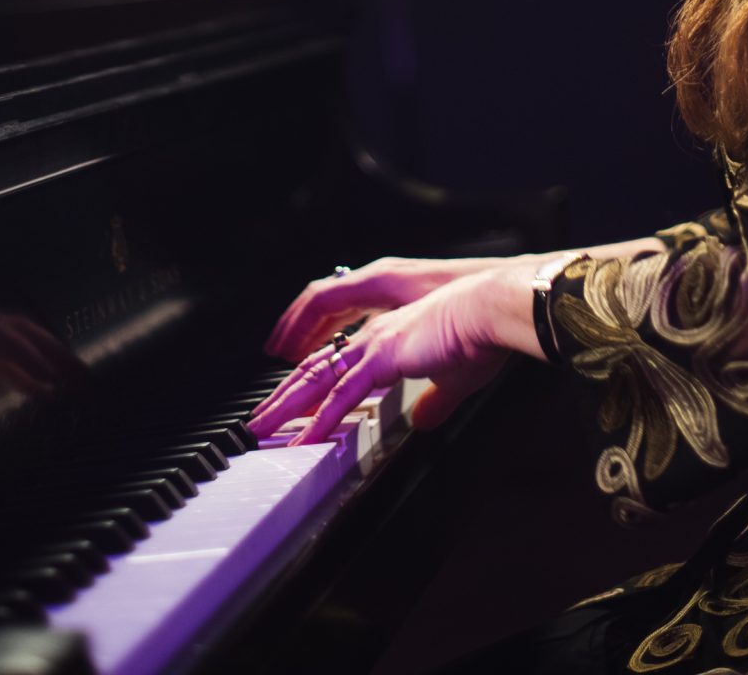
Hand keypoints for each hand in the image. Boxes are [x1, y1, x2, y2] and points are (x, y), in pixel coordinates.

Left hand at [251, 265, 527, 443]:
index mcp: (388, 336)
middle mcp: (373, 337)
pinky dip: (321, 420)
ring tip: (261, 430)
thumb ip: (434, 400)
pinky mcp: (382, 358)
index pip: (338, 363)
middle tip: (259, 421)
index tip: (293, 405)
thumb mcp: (453, 378)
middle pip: (316, 370)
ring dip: (287, 408)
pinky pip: (342, 395)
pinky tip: (305, 439)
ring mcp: (374, 345)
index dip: (313, 385)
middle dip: (284, 398)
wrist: (488, 310)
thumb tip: (424, 420)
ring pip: (318, 381)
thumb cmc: (479, 336)